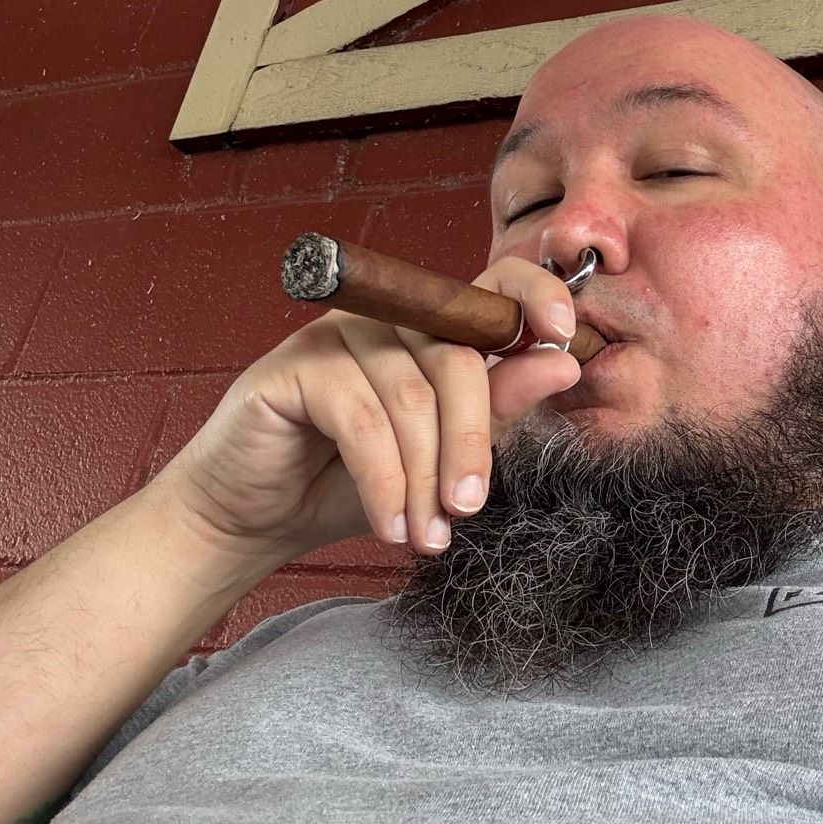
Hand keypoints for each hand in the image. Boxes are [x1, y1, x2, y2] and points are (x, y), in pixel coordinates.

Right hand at [144, 257, 582, 566]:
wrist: (254, 519)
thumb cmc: (349, 485)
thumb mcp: (441, 460)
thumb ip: (498, 411)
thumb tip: (561, 361)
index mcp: (433, 330)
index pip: (495, 287)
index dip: (537, 299)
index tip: (568, 341)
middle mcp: (389, 319)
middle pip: (456, 359)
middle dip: (472, 443)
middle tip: (468, 510)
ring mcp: (337, 333)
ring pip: (411, 397)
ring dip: (424, 478)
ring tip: (426, 537)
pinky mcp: (292, 365)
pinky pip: (361, 419)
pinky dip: (383, 481)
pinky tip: (389, 523)